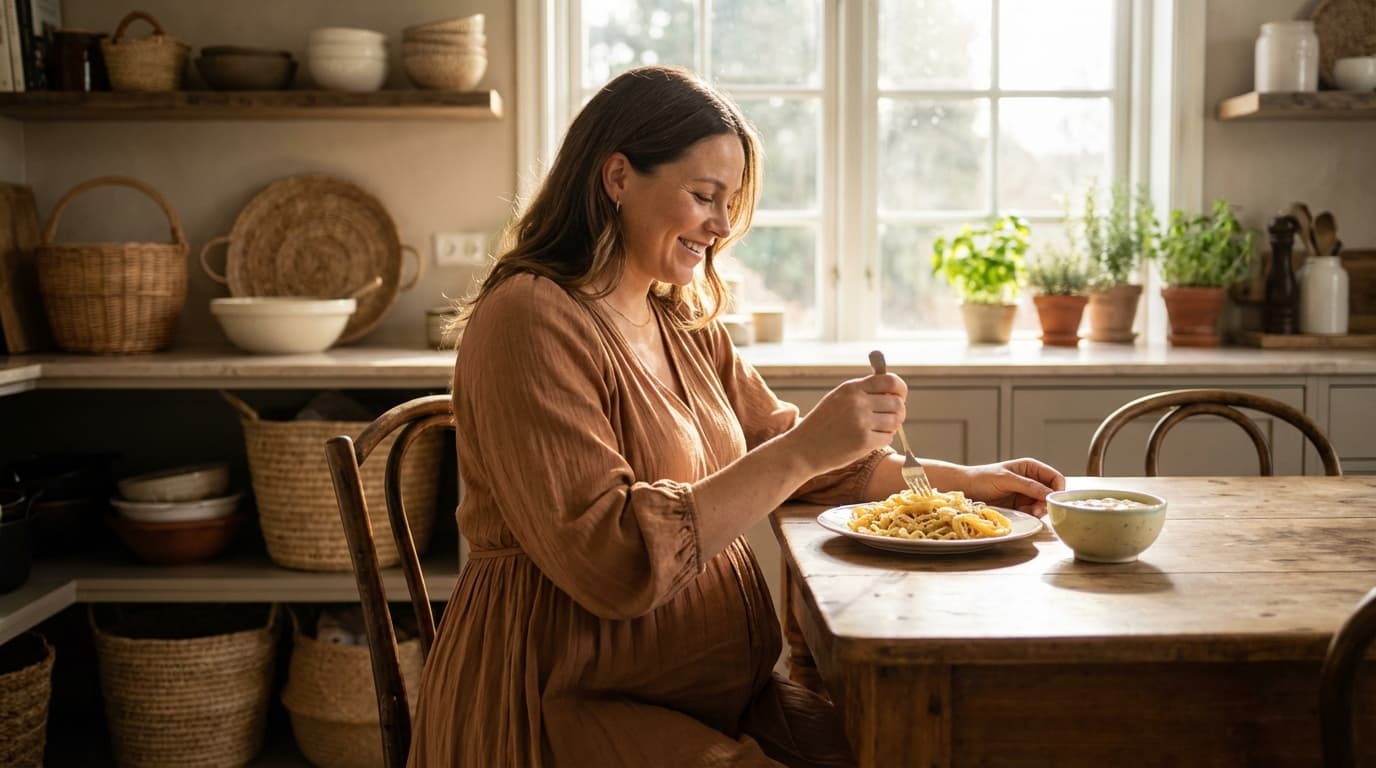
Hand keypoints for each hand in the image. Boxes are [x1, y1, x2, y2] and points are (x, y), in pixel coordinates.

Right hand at [789, 373, 906, 473]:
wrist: (802, 449)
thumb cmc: (821, 425)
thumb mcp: (837, 398)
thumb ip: (862, 392)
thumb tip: (893, 390)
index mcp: (851, 388)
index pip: (890, 381)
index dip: (900, 390)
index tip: (899, 397)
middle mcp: (858, 402)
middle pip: (897, 403)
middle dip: (898, 412)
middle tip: (889, 419)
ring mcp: (861, 421)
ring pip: (896, 421)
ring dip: (891, 427)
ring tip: (876, 430)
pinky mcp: (864, 441)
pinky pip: (888, 437)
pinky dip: (883, 439)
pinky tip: (869, 440)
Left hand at [945, 458, 1064, 516]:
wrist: (964, 489)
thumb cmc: (982, 478)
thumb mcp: (1006, 479)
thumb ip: (1028, 485)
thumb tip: (1049, 494)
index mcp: (1030, 468)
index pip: (1055, 477)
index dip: (1058, 489)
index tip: (1054, 500)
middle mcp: (1031, 480)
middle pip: (1051, 493)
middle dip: (1048, 502)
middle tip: (1039, 509)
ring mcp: (1025, 494)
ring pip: (1043, 505)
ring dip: (1040, 510)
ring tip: (1029, 512)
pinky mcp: (1019, 506)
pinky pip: (1032, 512)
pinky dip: (1031, 514)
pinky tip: (1023, 514)